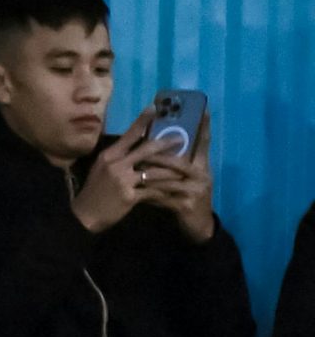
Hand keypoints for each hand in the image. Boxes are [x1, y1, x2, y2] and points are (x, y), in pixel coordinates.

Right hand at [73, 122, 174, 235]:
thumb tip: (134, 147)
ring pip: (154, 171)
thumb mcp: (101, 170)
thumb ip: (117, 158)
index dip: (142, 121)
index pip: (128, 134)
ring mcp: (123, 180)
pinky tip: (174, 192)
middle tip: (181, 138)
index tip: (154, 108)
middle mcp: (116, 164)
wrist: (84, 216)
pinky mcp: (129, 196)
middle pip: (146, 149)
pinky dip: (164, 192)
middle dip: (166, 143)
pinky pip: (152, 191)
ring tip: (185, 169)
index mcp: (109, 155)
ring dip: (171, 171)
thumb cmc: (94, 191)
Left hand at [136, 112, 215, 242]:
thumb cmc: (187, 197)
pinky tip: (136, 191)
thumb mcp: (185, 178)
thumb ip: (177, 162)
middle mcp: (202, 175)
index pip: (203, 142)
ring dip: (149, 173)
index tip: (204, 109)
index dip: (204, 126)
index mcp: (202, 166)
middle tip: (140, 147)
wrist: (197, 227)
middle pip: (178, 160)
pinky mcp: (185, 205)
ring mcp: (195, 190)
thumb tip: (160, 141)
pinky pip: (162, 196)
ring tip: (133, 168)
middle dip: (158, 154)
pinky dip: (148, 193)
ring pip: (168, 177)